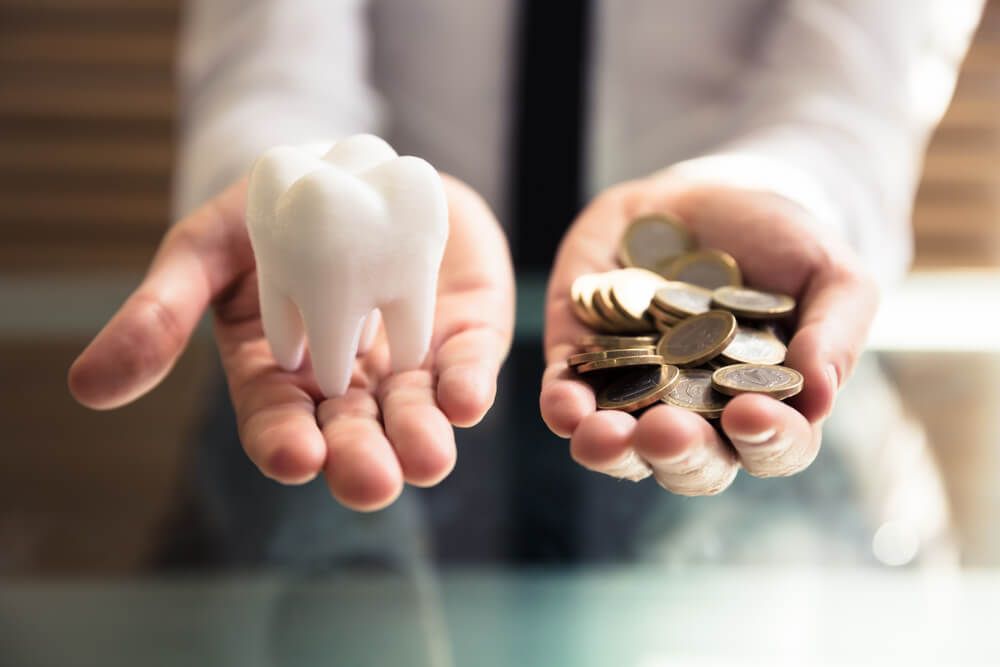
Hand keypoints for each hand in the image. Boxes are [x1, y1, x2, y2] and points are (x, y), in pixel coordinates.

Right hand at [69, 175, 513, 510]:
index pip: (278, 422)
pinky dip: (468, 385)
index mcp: (280, 374)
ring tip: (428, 458)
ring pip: (414, 413)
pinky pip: (466, 366)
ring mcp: (407, 361)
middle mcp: (347, 383)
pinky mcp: (460, 333)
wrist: (352, 167)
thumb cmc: (270, 213)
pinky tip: (467, 400)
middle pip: (352, 435)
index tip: (293, 458)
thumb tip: (89, 388)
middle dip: (360, 460)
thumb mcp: (205, 250)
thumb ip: (161, 312)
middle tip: (370, 482)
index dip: (283, 443)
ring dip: (422, 438)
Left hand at [539, 177, 877, 494]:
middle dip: (679, 454)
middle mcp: (699, 416)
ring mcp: (636, 394)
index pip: (773, 447)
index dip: (766, 441)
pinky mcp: (582, 363)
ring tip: (603, 437)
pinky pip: (567, 399)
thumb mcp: (828, 272)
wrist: (704, 195)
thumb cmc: (779, 241)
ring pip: (622, 449)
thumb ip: (836, 331)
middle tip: (667, 431)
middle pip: (691, 463)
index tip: (751, 414)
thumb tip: (820, 396)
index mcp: (766, 407)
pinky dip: (563, 408)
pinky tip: (564, 405)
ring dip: (611, 450)